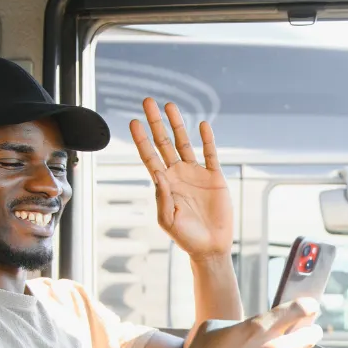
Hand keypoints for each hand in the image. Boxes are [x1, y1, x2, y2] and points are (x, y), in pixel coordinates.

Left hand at [129, 98, 232, 260]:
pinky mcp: (214, 177)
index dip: (141, 139)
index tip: (133, 121)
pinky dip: (207, 139)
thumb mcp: (167, 219)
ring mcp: (196, 173)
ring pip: (184, 142)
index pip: (149, 156)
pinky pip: (210, 154)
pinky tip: (202, 125)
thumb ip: (162, 196)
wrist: (210, 246)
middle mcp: (178, 174)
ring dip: (177, 124)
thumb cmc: (186, 237)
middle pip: (164, 142)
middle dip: (155, 122)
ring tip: (170, 105)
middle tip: (147, 101)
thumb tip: (157, 173)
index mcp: (164, 183)